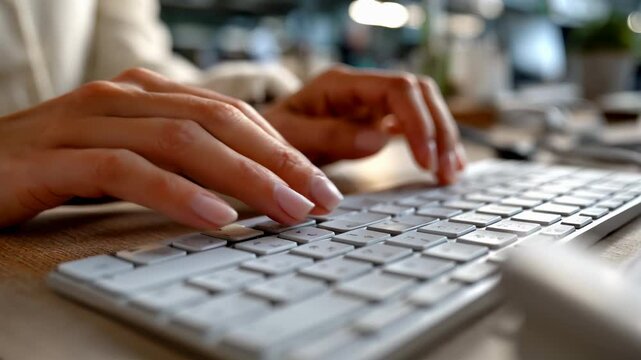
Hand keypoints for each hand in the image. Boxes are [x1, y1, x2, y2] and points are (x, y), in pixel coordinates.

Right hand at [0, 68, 342, 228]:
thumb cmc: (56, 166)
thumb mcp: (129, 155)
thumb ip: (180, 161)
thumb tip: (246, 192)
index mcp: (146, 92)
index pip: (231, 115)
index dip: (282, 149)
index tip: (320, 185)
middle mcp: (122, 96)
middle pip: (219, 123)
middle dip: (278, 163)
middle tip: (320, 199)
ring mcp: (87, 121)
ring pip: (184, 141)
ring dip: (244, 179)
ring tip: (287, 211)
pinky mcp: (55, 157)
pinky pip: (128, 171)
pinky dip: (177, 194)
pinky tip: (216, 218)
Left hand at [264, 66, 465, 183]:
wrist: (255, 139)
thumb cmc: (267, 137)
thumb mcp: (288, 139)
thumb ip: (329, 137)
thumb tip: (378, 139)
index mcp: (340, 84)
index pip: (398, 89)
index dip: (418, 123)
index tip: (425, 161)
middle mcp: (360, 88)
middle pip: (420, 93)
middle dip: (439, 130)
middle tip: (445, 172)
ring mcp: (369, 102)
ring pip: (423, 106)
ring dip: (442, 137)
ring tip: (451, 174)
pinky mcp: (374, 119)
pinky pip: (413, 124)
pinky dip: (431, 144)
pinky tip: (441, 167)